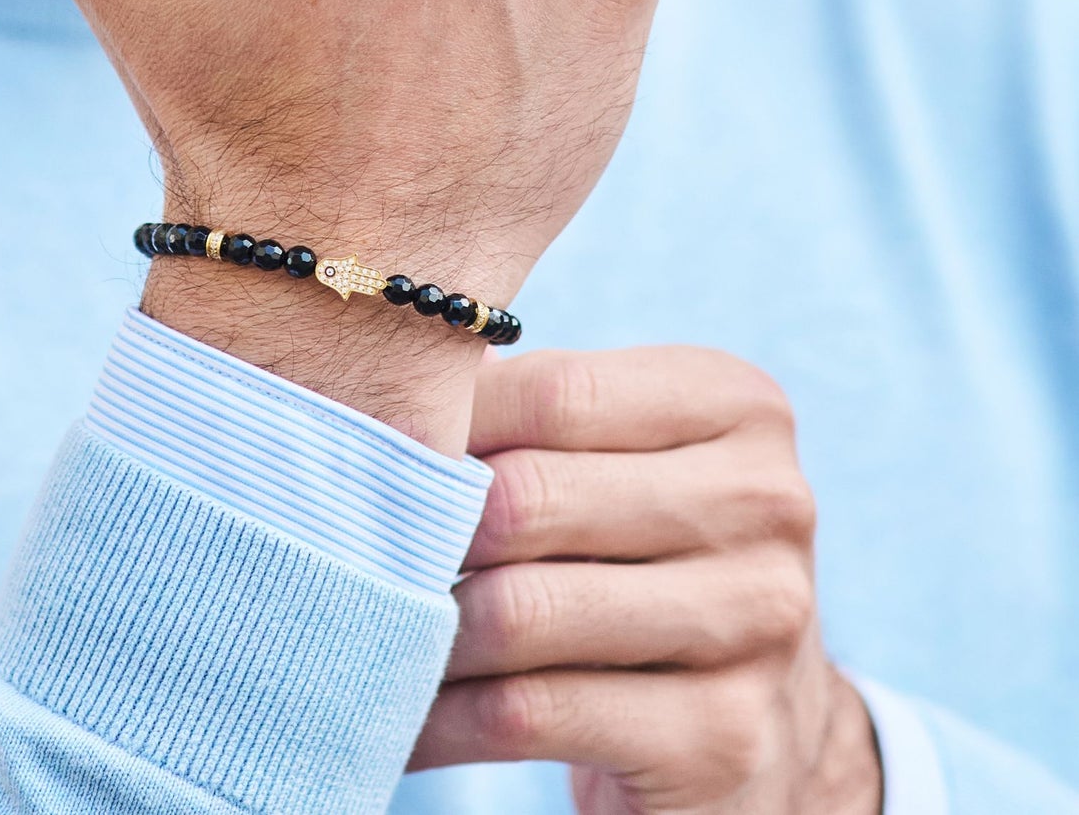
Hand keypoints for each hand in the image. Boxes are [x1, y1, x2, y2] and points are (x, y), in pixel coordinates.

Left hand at [411, 348, 882, 812]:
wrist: (753, 730)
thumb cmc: (646, 556)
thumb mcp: (619, 460)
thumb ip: (531, 407)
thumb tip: (394, 382)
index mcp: (739, 407)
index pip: (556, 392)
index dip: (450, 423)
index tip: (375, 449)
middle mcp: (767, 504)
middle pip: (530, 497)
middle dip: (429, 532)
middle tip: (354, 546)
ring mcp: (756, 625)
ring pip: (521, 610)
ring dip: (425, 629)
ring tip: (371, 625)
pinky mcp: (721, 738)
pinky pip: (529, 713)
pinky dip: (442, 718)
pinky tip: (403, 717)